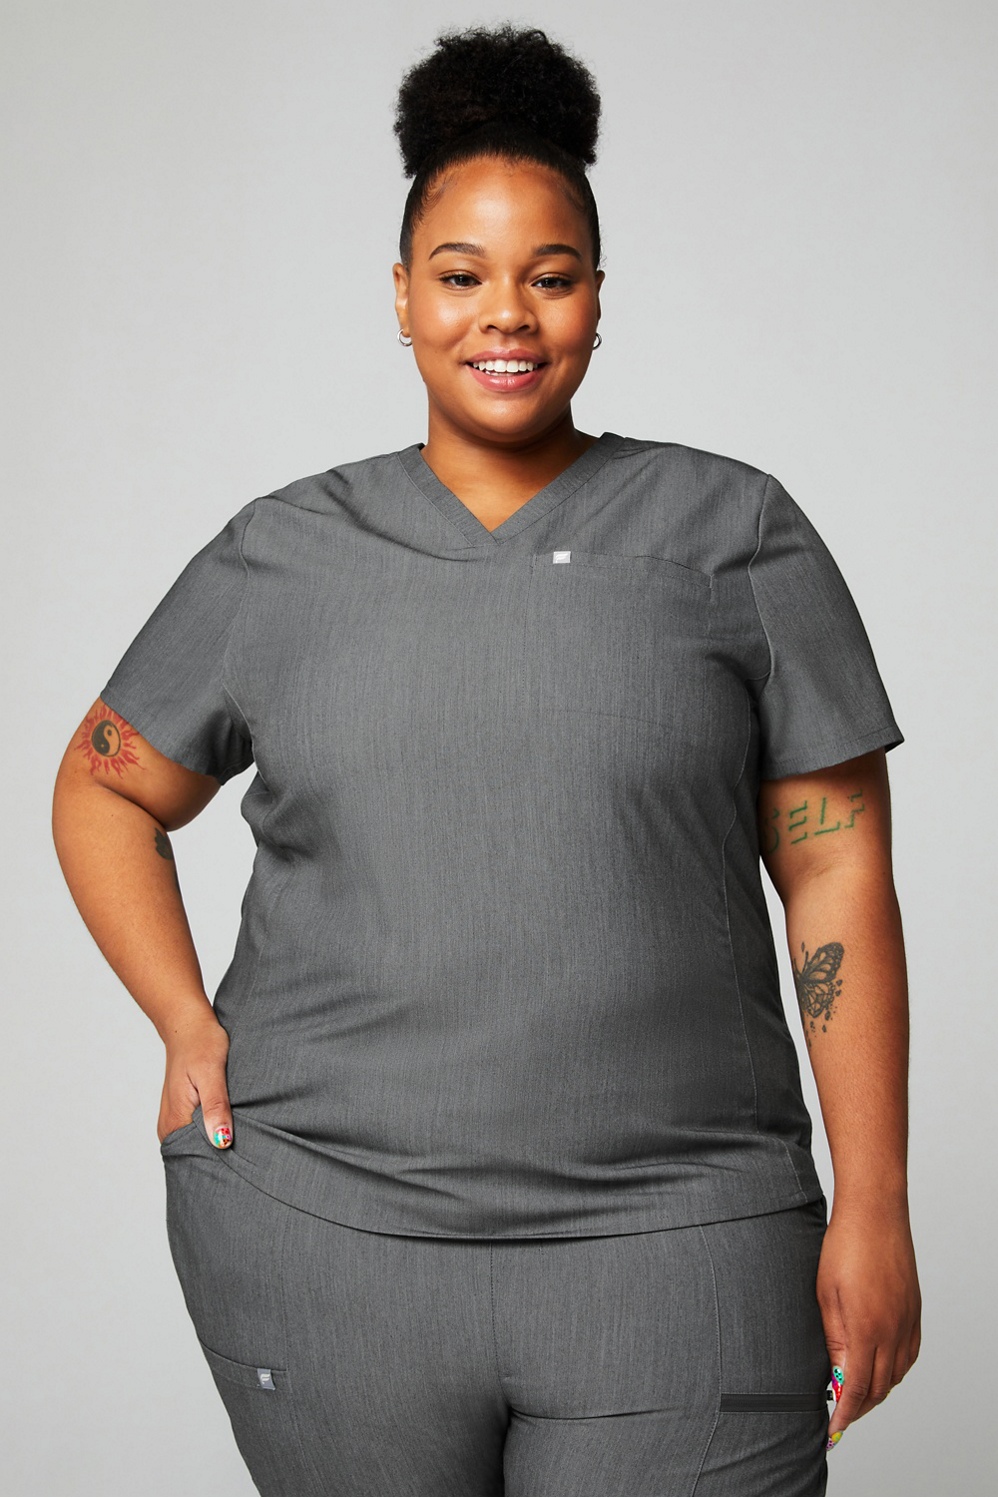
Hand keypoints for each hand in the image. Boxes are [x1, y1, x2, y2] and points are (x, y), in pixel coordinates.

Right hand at [157, 1006, 232, 1147]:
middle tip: (248, 1144)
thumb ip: (215, 1107)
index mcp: (174, 1122)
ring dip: (219, 1139)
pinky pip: (199, 1131)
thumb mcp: (211, 1072)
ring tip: (241, 1132)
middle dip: (222, 1152)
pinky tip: (229, 1121)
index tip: (244, 1155)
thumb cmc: (200, 1043)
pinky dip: (215, 1128)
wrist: (188, 1024)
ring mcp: (174, 1121)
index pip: (199, 1157)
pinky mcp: (182, 1113)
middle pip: (200, 1153)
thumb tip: (221, 1141)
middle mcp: (169, 1127)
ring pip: (201, 1143)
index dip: (222, 1159)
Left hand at [818, 1197, 920, 1445]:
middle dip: (859, 1407)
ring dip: (877, 1390)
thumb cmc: (843, 1246)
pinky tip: (880, 1367)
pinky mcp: (915, 1311)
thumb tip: (837, 1374)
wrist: (875, 1213)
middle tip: (839, 1414)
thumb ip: (833, 1339)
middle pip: (880, 1388)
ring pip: (897, 1374)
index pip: (857, 1389)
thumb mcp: (825, 1294)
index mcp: (867, 1329)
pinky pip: (909, 1355)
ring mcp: (908, 1321)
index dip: (845, 1414)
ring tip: (855, 1394)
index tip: (832, 1430)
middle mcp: (893, 1331)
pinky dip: (895, 1370)